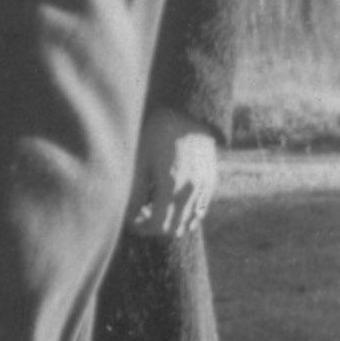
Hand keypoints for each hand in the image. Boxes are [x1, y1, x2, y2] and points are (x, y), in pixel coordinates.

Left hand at [129, 106, 218, 238]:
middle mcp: (191, 190)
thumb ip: (135, 190)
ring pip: (189, 222)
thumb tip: (128, 214)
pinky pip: (200, 210)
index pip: (158, 225)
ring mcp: (204, 187)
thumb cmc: (157, 132)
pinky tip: (171, 205)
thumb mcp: (140, 159)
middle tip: (139, 214)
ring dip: (170, 222)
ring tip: (154, 208)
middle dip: (154, 227)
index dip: (142, 228)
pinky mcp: (211, 181)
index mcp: (171, 185)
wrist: (187, 112)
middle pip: (174, 228)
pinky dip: (186, 215)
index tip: (130, 221)